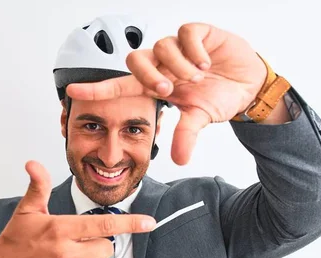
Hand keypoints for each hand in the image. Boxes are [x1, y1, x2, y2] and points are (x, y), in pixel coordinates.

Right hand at [0, 161, 155, 257]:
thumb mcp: (26, 211)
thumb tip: (33, 163)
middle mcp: (65, 254)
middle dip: (98, 245)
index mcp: (60, 229)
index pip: (104, 224)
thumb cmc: (15, 241)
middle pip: (107, 248)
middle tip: (77, 244)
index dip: (131, 223)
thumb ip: (38, 187)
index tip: (150, 222)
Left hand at [66, 23, 267, 164]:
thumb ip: (186, 135)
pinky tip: (207, 61)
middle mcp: (163, 64)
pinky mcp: (198, 33)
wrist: (248, 84)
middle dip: (148, 76)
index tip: (72, 90)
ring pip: (161, 47)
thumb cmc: (218, 97)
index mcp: (157, 84)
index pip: (122, 85)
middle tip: (168, 89)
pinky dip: (194, 49)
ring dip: (178, 65)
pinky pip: (185, 34)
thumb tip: (179, 161)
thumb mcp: (200, 118)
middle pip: (136, 60)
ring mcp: (179, 47)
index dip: (98, 88)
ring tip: (198, 75)